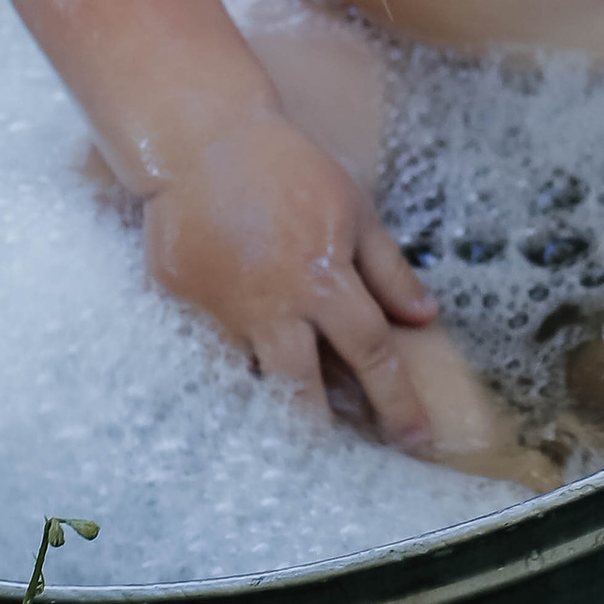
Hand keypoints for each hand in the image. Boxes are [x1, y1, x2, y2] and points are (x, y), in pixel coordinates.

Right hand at [138, 107, 442, 449]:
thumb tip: (426, 317)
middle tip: (334, 462)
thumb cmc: (288, 169)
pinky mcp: (177, 305)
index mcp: (324, 280)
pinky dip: (221, 368)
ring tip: (280, 431)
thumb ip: (390, 270)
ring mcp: (220, 310)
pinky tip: (230, 381)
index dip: (397, 401)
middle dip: (320, 434)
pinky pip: (203, 353)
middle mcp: (274, 304)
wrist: (203, 140)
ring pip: (246, 382)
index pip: (370, 354)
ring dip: (266, 406)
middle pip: (300, 392)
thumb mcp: (353, 211)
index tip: (414, 439)